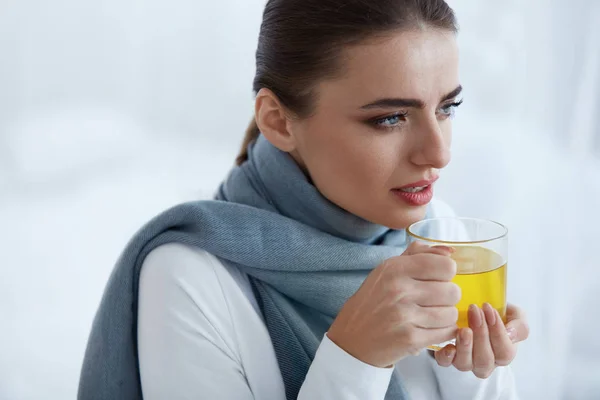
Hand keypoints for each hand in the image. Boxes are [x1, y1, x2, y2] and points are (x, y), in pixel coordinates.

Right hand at [328, 242, 460, 367]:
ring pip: (451, 313)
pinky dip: (442, 332)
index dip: (445, 273)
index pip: (446, 266)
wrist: (352, 338)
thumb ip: (418, 254)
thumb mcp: (387, 270)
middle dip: (446, 297)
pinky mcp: (410, 339)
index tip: (435, 279)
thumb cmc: (373, 302)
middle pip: (452, 291)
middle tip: (431, 301)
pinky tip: (428, 328)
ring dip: (444, 316)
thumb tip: (449, 251)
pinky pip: (446, 332)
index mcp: (394, 268)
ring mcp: (405, 316)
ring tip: (428, 316)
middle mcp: (399, 290)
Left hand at [433, 303, 529, 377]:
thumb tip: (510, 333)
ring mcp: (466, 361)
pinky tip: (449, 345)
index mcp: (504, 354)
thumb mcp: (515, 315)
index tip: (488, 307)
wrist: (478, 310)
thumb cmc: (498, 314)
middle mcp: (485, 362)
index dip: (498, 331)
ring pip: (465, 364)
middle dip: (480, 334)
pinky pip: (446, 363)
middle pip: (485, 360)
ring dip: (465, 346)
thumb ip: (519, 325)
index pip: (504, 351)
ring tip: (463, 328)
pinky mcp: (449, 357)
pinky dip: (446, 356)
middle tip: (474, 311)